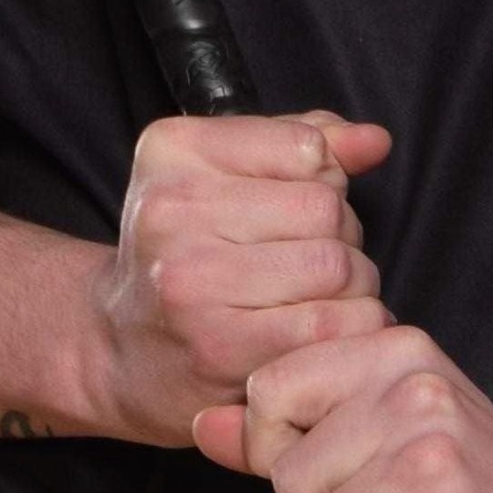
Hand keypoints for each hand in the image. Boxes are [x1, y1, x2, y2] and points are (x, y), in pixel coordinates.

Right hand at [80, 111, 390, 447]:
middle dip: (340, 237)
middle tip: (307, 264)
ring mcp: (191, 282)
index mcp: (173, 150)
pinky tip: (317, 336)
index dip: (323, 180)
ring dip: (351, 288)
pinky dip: (347, 331)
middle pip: (327, 210)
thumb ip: (305, 143)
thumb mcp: (225, 174)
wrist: (117, 350)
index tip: (292, 209)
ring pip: (339, 269)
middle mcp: (171, 210)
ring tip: (313, 299)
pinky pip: (333, 327)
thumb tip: (374, 141)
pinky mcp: (219, 349)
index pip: (309, 148)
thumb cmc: (187, 253)